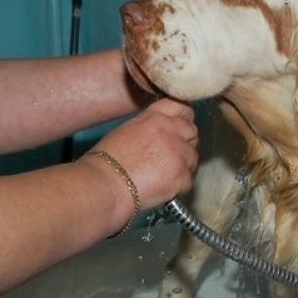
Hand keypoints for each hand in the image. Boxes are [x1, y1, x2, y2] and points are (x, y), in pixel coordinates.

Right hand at [87, 98, 197, 213]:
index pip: (183, 108)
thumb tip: (164, 133)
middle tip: (169, 158)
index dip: (184, 119)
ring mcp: (179, 153)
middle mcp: (170, 131)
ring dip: (182, 166)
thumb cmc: (107, 162)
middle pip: (192, 132)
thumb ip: (151, 126)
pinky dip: (177, 187)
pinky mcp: (182, 175)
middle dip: (185, 144)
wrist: (104, 186)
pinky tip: (160, 188)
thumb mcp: (128, 130)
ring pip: (192, 158)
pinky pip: (187, 181)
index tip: (180, 129)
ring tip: (160, 176)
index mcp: (155, 117)